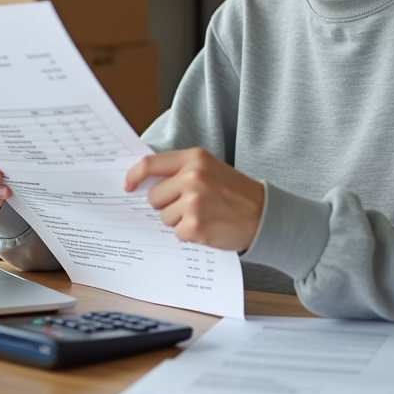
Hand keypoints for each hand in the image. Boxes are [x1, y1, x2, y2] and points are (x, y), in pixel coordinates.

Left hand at [123, 148, 264, 251]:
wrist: (265, 214)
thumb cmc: (236, 193)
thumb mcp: (210, 169)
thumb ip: (181, 170)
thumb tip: (144, 182)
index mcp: (194, 158)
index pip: (150, 164)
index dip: (134, 176)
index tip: (128, 186)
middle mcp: (192, 177)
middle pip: (153, 196)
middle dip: (166, 204)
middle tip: (191, 206)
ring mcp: (193, 202)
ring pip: (164, 217)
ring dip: (179, 221)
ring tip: (204, 215)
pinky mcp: (195, 226)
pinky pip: (176, 233)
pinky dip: (189, 234)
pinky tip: (208, 227)